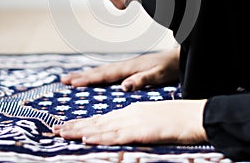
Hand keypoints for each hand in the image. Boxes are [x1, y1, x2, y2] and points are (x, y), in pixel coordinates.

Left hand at [53, 99, 207, 144]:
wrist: (193, 114)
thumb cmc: (176, 119)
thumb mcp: (152, 120)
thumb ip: (136, 124)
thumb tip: (124, 131)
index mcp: (131, 111)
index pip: (103, 118)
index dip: (85, 123)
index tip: (69, 126)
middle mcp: (128, 113)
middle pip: (98, 121)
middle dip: (76, 125)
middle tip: (56, 129)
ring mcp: (134, 121)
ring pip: (102, 127)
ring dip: (81, 130)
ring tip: (62, 132)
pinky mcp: (141, 130)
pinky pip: (117, 135)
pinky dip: (100, 136)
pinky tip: (87, 138)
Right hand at [61, 47, 179, 90]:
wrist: (179, 57)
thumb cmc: (170, 67)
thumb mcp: (158, 75)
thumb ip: (142, 80)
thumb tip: (123, 86)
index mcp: (129, 68)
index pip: (105, 75)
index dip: (88, 79)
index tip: (72, 83)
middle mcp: (125, 65)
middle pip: (99, 71)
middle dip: (81, 76)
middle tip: (64, 80)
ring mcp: (128, 65)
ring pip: (103, 70)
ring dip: (88, 74)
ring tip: (73, 77)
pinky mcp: (131, 67)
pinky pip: (110, 71)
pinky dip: (99, 73)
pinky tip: (97, 76)